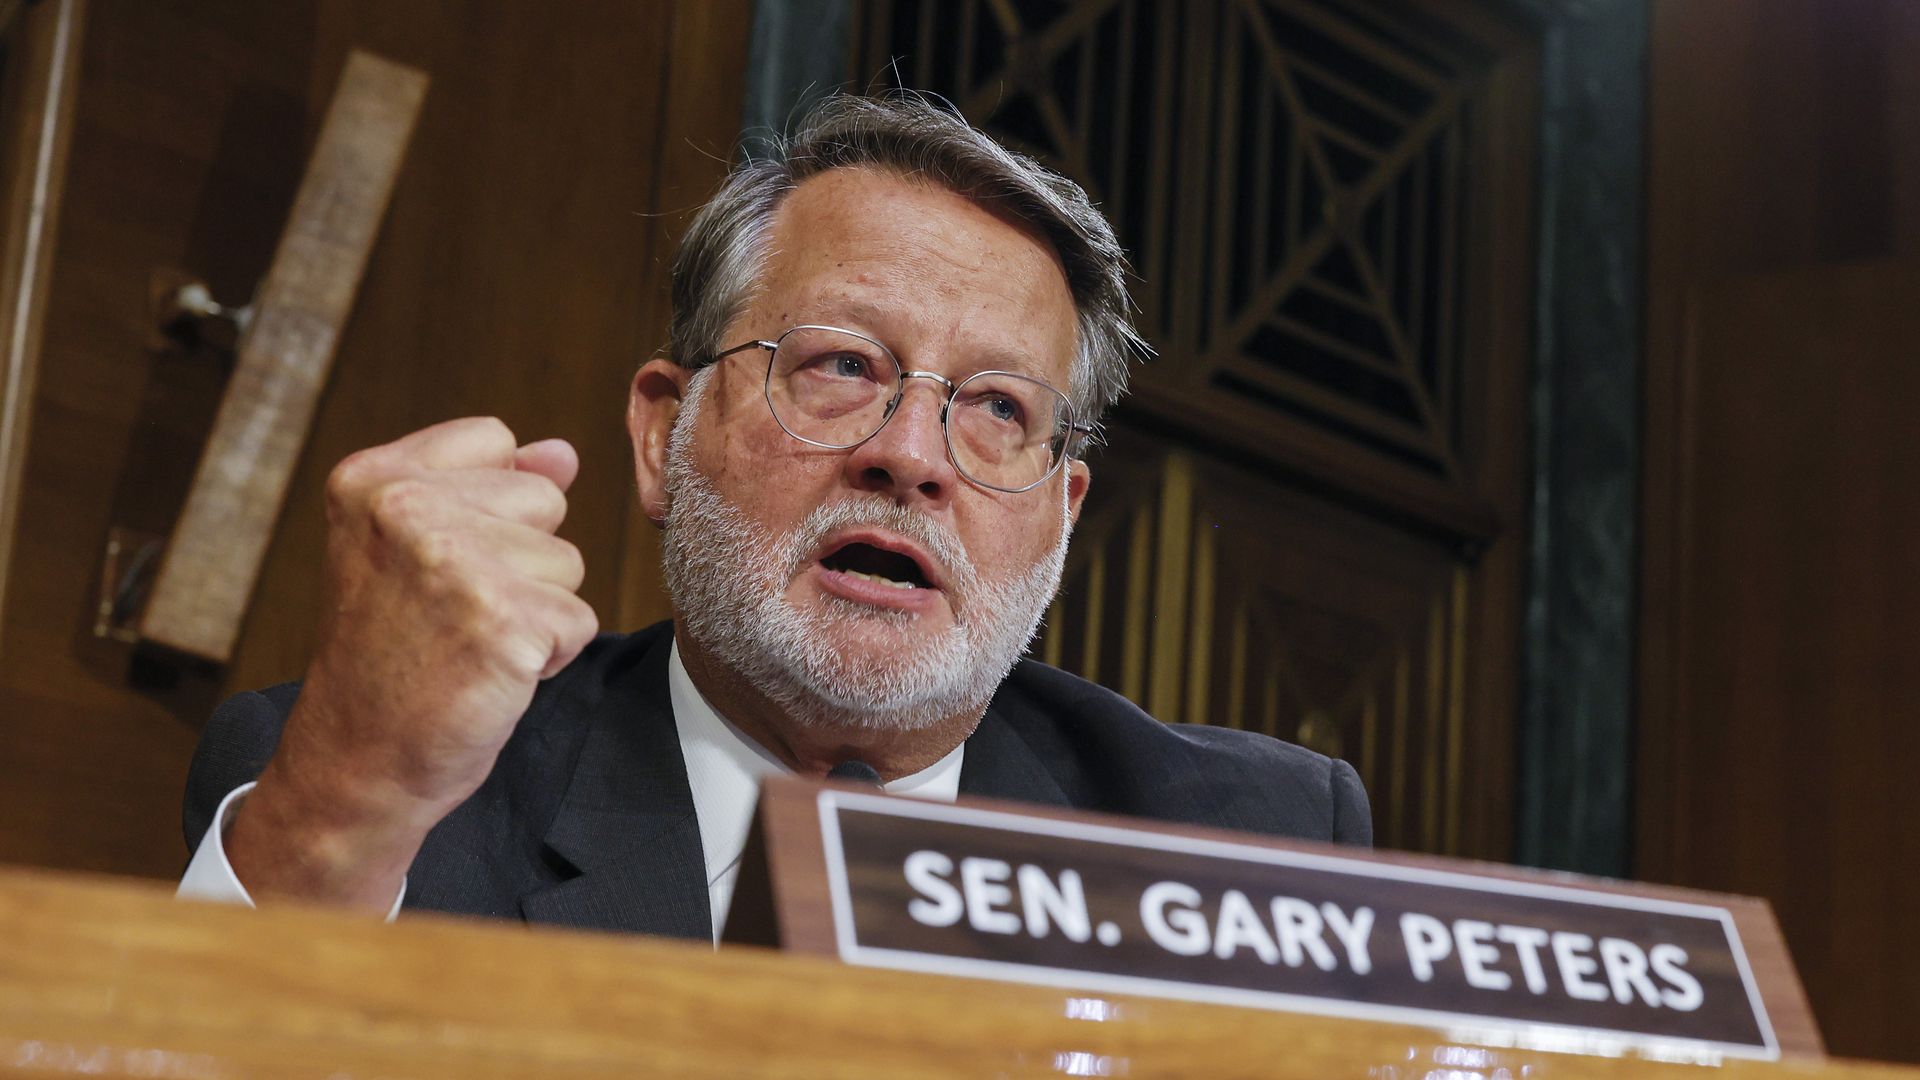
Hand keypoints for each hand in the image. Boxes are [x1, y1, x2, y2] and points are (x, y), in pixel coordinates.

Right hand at [226, 418, 599, 907]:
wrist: (358, 761)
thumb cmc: (391, 655)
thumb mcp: (412, 549)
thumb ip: (487, 486)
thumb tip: (562, 453)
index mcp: (373, 478)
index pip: (496, 440)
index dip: (490, 508)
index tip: (435, 565)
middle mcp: (406, 508)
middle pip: (544, 499)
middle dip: (521, 560)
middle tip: (452, 613)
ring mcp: (455, 562)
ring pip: (567, 561)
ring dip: (536, 610)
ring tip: (469, 643)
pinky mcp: (504, 621)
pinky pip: (578, 618)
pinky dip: (551, 656)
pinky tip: (490, 673)